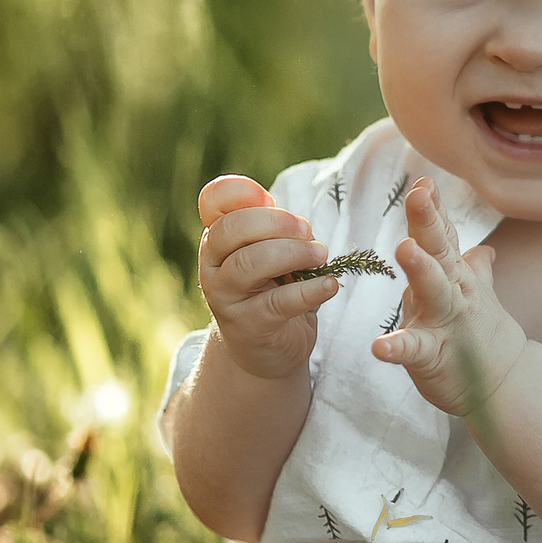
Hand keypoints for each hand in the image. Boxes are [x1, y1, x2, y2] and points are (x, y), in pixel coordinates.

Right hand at [197, 175, 335, 379]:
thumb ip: (279, 232)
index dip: (239, 192)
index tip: (270, 198)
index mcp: (218, 238)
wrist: (266, 350)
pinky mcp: (249, 326)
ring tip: (320, 255)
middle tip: (306, 230)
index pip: (212, 201)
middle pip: (230, 229)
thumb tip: (300, 225)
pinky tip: (329, 284)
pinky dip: (309, 290)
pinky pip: (279, 302)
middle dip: (274, 222)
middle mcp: (212, 265)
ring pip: (249, 264)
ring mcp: (226, 297)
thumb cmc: (272, 291)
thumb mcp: (272, 255)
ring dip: (292, 253)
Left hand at [372, 179, 528, 419]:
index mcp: (455, 276)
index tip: (424, 181)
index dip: (434, 209)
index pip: (443, 236)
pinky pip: (414, 349)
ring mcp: (445, 323)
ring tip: (405, 248)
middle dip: (428, 222)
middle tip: (419, 194)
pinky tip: (379, 346)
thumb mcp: (476, 297)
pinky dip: (397, 347)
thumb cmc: (483, 337)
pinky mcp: (434, 357)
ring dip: (421, 269)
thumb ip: (471, 269)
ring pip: (433, 291)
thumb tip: (479, 248)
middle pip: (439, 252)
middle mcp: (453, 292)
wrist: (504, 385)